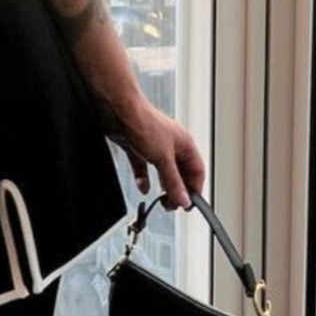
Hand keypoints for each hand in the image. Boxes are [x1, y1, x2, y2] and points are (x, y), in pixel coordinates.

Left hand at [95, 95, 205, 210]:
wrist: (118, 109)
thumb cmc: (144, 122)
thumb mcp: (162, 158)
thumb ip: (173, 181)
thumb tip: (184, 199)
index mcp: (184, 144)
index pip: (197, 170)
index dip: (195, 188)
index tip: (189, 205)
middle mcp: (171, 144)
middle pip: (180, 172)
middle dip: (178, 189)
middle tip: (173, 205)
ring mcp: (153, 145)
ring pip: (162, 170)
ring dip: (163, 186)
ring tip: (162, 201)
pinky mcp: (137, 146)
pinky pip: (143, 166)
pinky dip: (144, 178)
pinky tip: (143, 187)